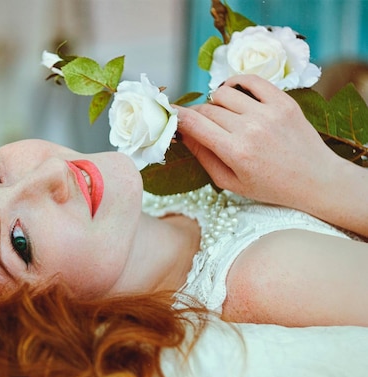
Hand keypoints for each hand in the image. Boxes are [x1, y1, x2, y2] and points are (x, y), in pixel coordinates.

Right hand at [176, 74, 338, 209]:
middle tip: (198, 126)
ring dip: (215, 103)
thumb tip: (182, 133)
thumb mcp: (230, 181)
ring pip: (223, 94)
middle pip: (206, 109)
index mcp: (235, 152)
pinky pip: (250, 80)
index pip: (193, 123)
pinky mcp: (283, 101)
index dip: (176, 117)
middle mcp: (250, 128)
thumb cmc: (270, 186)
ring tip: (222, 116)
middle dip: (196, 116)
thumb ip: (203, 156)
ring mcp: (268, 112)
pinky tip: (233, 93)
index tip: (169, 116)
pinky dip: (235, 83)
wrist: (316, 179)